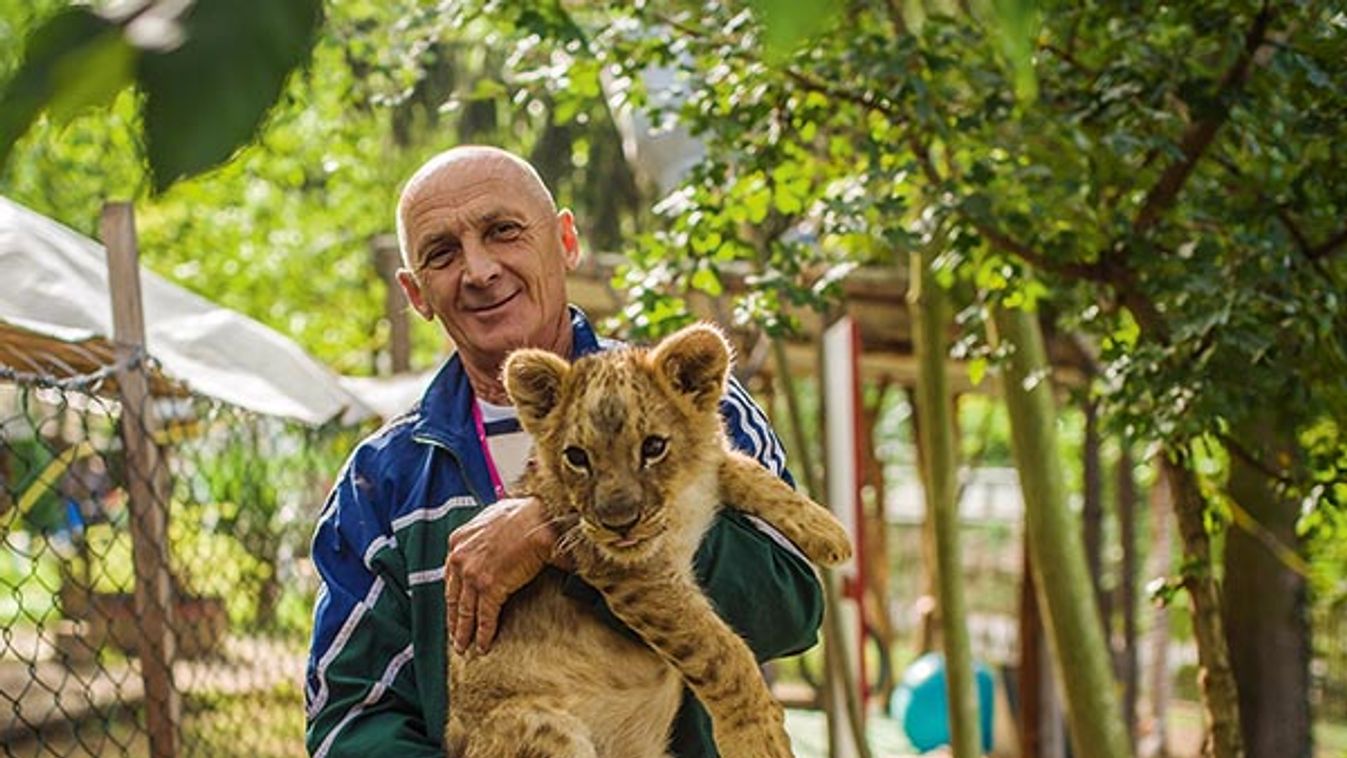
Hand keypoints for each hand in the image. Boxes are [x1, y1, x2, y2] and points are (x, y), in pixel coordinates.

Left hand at [445, 497, 558, 653]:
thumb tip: (492, 544)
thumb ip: (484, 534)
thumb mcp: (492, 517)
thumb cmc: (523, 513)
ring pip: (465, 611)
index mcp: (458, 541)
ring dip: (464, 632)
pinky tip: (483, 646)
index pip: (450, 576)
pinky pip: (485, 617)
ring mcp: (473, 575)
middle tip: (454, 636)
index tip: (454, 608)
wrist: (539, 518)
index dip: (452, 595)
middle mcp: (460, 558)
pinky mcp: (490, 588)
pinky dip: (484, 634)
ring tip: (464, 647)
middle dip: (454, 620)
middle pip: (454, 597)